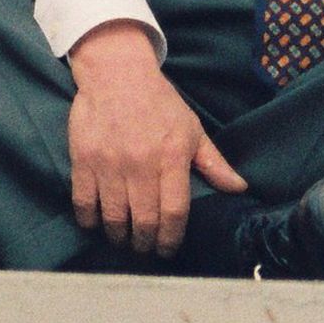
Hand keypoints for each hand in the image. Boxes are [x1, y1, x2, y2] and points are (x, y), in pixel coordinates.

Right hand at [65, 22, 244, 256]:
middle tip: (145, 248)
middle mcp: (140, 164)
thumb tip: (239, 188)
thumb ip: (213, 163)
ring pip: (114, 216)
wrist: (116, 72)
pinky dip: (90, 219)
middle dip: (146, 243)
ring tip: (124, 239)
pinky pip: (84, 201)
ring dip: (120, 236)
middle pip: (144, 220)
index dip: (171, 239)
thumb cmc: (158, 101)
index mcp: (171, 157)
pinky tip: (96, 224)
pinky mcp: (84, 159)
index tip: (168, 250)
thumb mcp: (191, 129)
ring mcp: (109, 163)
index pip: (174, 212)